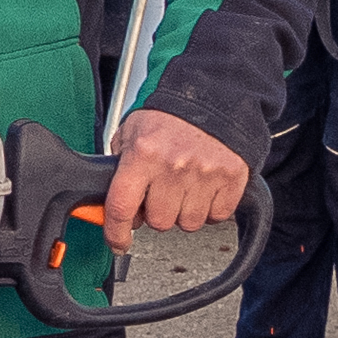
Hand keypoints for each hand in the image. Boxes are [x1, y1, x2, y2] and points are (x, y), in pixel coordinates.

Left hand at [104, 107, 245, 243]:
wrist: (213, 95)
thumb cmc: (170, 114)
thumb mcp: (132, 131)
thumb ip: (119, 165)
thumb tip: (106, 201)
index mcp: (143, 154)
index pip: (121, 207)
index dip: (116, 232)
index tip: (117, 242)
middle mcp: (173, 166)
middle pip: (158, 221)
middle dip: (156, 212)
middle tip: (160, 193)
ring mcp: (204, 174)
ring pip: (187, 223)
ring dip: (183, 212)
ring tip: (183, 187)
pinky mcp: (231, 178)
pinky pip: (216, 216)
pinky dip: (210, 209)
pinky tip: (203, 188)